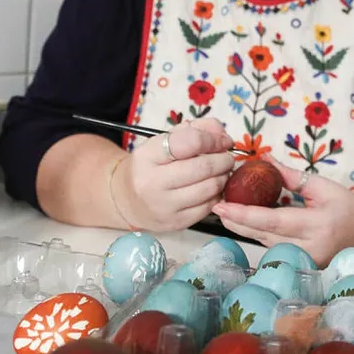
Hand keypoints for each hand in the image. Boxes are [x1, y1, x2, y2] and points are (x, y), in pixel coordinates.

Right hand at [114, 118, 234, 230]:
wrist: (127, 199)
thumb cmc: (151, 166)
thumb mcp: (165, 141)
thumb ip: (196, 130)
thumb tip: (223, 135)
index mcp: (147, 155)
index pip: (189, 142)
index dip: (213, 139)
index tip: (223, 141)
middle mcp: (151, 182)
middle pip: (203, 167)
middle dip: (223, 160)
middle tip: (227, 157)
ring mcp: (163, 206)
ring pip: (209, 188)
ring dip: (223, 177)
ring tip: (222, 171)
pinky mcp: (175, 223)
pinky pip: (208, 207)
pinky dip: (217, 195)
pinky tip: (213, 188)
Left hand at [211, 157, 353, 266]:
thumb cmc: (349, 208)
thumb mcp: (324, 186)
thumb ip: (292, 176)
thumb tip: (264, 161)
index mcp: (318, 225)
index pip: (273, 221)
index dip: (244, 214)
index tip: (222, 206)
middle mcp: (310, 248)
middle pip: (263, 235)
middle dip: (237, 221)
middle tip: (215, 206)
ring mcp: (305, 261)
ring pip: (265, 243)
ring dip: (244, 227)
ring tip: (226, 210)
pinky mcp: (301, 265)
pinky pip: (273, 247)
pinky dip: (259, 234)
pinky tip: (245, 222)